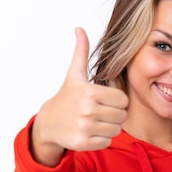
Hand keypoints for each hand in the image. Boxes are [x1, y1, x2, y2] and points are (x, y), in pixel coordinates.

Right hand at [31, 27, 128, 165]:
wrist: (48, 122)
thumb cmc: (67, 96)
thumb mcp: (74, 74)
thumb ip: (81, 52)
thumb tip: (79, 29)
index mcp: (90, 92)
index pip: (123, 100)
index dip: (116, 100)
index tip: (104, 100)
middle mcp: (88, 110)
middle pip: (122, 115)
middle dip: (114, 114)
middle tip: (100, 111)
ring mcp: (85, 127)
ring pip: (116, 130)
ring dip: (109, 127)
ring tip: (95, 121)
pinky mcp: (83, 143)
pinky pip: (107, 142)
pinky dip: (101, 139)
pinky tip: (90, 131)